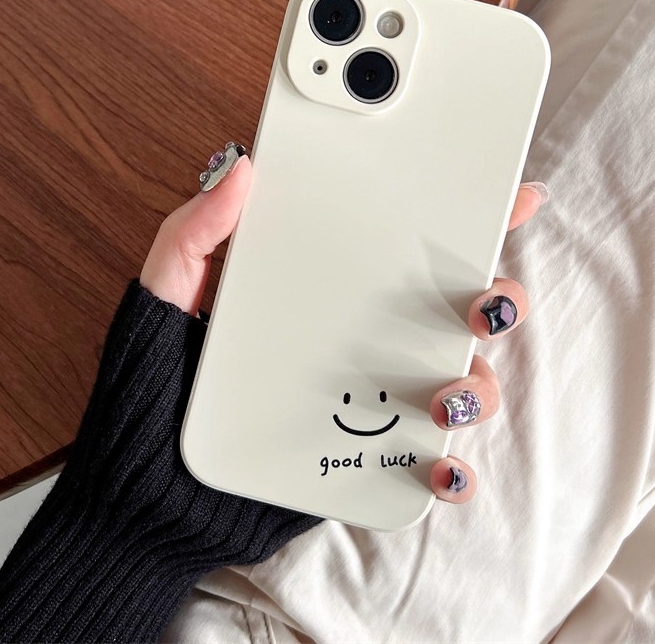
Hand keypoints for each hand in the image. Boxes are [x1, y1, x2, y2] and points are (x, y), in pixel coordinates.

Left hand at [141, 151, 546, 506]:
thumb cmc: (156, 383)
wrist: (148, 486)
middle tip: (484, 302)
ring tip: (445, 392)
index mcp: (330, 289)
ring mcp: (373, 399)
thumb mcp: (166, 294)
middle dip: (496, 300)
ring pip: (462, 381)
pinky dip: (452, 467)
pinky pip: (430, 461)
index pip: (409, 246)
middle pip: (458, 311)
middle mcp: (364, 338)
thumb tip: (240, 167)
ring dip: (480, 383)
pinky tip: (438, 466)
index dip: (467, 219)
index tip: (506, 197)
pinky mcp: (368, 456)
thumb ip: (194, 231)